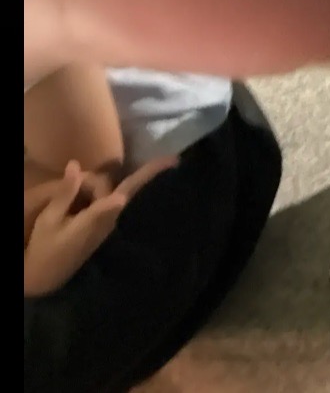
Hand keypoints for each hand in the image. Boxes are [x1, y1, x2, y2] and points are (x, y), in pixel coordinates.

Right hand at [24, 156, 176, 296]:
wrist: (45, 279)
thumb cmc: (45, 249)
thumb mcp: (49, 220)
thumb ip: (65, 192)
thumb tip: (75, 164)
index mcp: (98, 217)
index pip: (125, 193)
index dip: (150, 175)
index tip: (174, 161)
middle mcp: (110, 220)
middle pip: (114, 187)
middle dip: (94, 182)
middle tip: (70, 185)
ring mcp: (109, 225)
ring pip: (110, 194)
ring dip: (90, 190)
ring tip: (64, 202)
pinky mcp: (105, 228)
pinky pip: (106, 203)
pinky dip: (93, 196)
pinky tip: (75, 198)